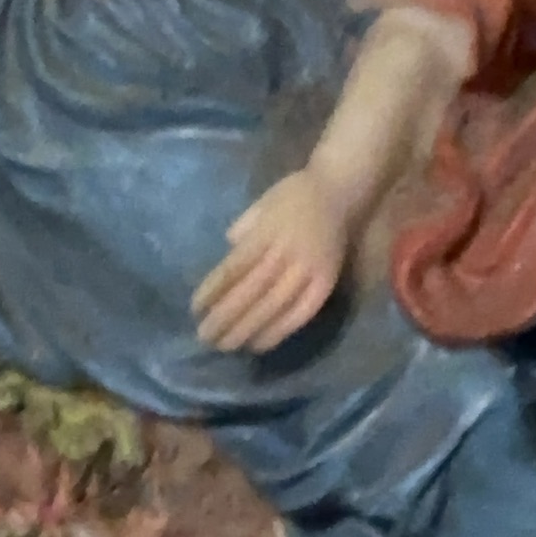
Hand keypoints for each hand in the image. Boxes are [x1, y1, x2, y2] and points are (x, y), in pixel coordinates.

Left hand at [192, 167, 360, 353]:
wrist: (340, 190)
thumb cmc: (296, 195)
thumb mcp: (263, 202)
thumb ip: (244, 227)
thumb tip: (228, 249)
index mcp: (266, 233)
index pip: (234, 268)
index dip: (213, 290)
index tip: (195, 308)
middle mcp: (285, 253)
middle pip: (251, 291)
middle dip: (225, 316)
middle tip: (205, 337)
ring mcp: (307, 270)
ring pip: (273, 306)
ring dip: (248, 328)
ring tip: (227, 346)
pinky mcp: (325, 283)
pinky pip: (300, 313)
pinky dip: (279, 330)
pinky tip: (260, 344)